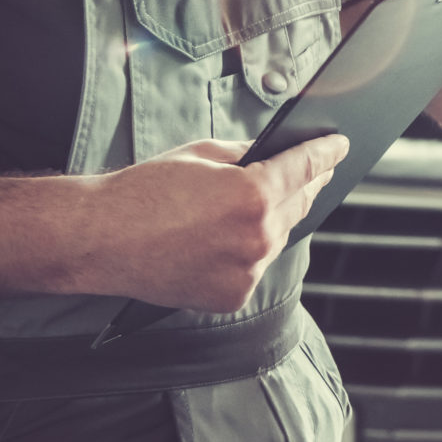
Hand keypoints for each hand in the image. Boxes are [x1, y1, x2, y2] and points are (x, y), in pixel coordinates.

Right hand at [78, 133, 349, 311]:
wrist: (101, 239)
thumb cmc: (143, 191)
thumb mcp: (200, 154)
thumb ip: (245, 154)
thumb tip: (272, 154)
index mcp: (252, 195)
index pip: (305, 168)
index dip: (327, 153)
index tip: (340, 145)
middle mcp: (256, 237)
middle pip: (298, 205)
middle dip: (308, 184)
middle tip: (319, 170)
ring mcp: (246, 272)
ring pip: (277, 239)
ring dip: (277, 220)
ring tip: (278, 201)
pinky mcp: (231, 296)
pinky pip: (253, 267)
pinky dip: (250, 251)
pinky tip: (236, 238)